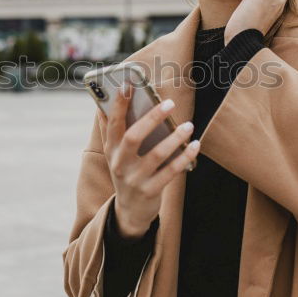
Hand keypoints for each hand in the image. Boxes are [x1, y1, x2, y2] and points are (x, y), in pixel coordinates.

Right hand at [97, 82, 200, 239]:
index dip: (118, 104)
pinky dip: (184, 158)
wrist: (129, 211)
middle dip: (151, 119)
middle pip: (133, 137)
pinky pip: (170, 172)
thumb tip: (102, 104)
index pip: (112, 123)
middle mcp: (120, 163)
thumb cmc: (126, 172)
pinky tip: (195, 145)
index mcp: (111, 149)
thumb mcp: (114, 154)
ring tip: (188, 125)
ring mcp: (134, 179)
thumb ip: (110, 130)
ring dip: (173, 138)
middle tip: (170, 103)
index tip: (126, 84)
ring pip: (155, 155)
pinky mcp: (150, 191)